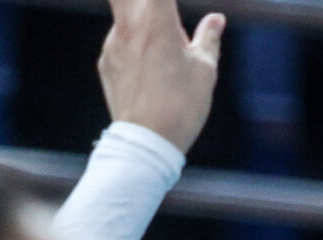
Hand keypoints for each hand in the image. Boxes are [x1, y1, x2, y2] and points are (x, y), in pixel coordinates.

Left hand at [97, 0, 225, 154]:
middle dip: (147, 2)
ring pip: (123, 14)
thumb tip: (216, 20)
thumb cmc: (181, 106)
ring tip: (164, 45)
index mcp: (157, 20)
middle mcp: (129, 25)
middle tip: (163, 13)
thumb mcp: (204, 70)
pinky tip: (149, 67)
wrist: (146, 142)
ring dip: (141, 18)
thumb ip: (209, 38)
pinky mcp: (105, 63)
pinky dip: (133, 43)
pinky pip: (118, 40)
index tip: (171, 6)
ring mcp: (113, 44)